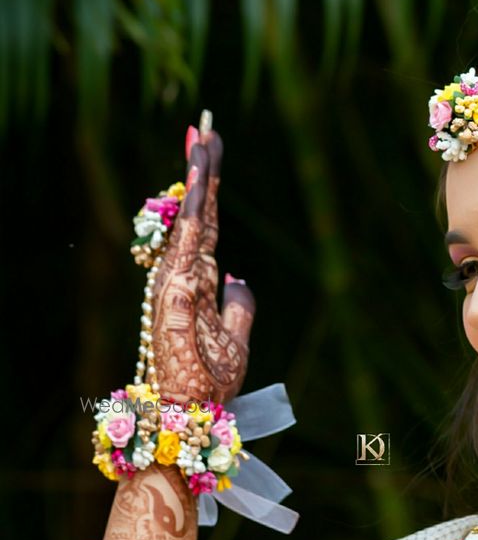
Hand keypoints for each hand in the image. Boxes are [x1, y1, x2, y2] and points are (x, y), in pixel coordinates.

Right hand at [150, 126, 255, 404]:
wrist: (194, 413)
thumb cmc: (210, 382)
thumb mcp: (238, 340)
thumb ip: (240, 307)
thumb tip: (240, 277)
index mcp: (197, 282)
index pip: (206, 226)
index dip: (209, 192)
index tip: (209, 153)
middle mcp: (183, 275)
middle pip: (196, 213)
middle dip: (200, 169)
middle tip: (204, 126)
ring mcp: (175, 280)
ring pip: (190, 218)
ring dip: (197, 177)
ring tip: (202, 138)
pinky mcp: (174, 290)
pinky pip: (189, 240)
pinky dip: (194, 208)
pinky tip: (201, 180)